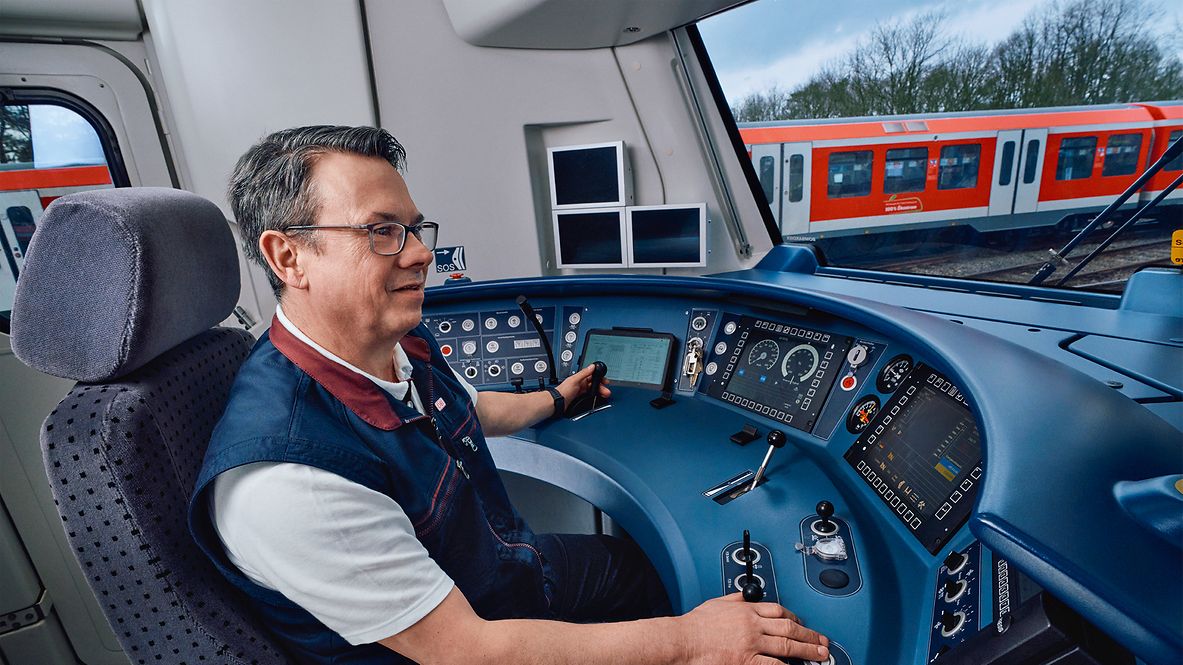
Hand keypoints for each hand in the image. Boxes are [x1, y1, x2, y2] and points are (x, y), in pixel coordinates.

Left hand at [557, 363, 611, 406]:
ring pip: (593, 390)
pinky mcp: (581, 398)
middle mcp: (581, 384)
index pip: (592, 375)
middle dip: (601, 386)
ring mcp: (581, 391)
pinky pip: (591, 396)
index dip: (599, 377)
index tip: (605, 380)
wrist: (558, 403)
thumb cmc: (563, 391)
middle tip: (606, 390)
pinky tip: (598, 398)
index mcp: (579, 377)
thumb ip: (584, 373)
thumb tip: (592, 366)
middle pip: (594, 383)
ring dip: (600, 392)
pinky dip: (595, 397)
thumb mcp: (574, 380)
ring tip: (605, 395)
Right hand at [677, 593, 828, 664]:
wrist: (682, 641)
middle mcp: (752, 624)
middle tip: (822, 641)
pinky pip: (774, 664)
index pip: (778, 609)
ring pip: (787, 644)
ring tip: (820, 654)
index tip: (802, 622)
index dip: (794, 617)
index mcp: (745, 608)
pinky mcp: (746, 660)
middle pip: (788, 626)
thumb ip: (734, 600)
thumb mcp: (716, 604)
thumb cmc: (694, 626)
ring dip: (807, 650)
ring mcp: (751, 642)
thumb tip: (745, 596)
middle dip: (809, 634)